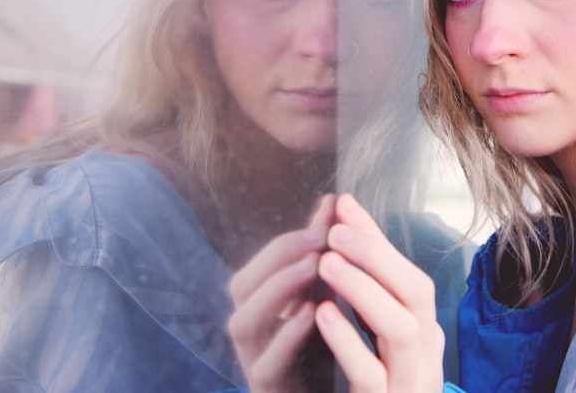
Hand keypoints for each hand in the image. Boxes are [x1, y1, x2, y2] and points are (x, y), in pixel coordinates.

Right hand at [227, 193, 335, 392]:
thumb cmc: (322, 348)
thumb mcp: (323, 295)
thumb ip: (322, 252)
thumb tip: (333, 201)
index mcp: (259, 304)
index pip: (260, 263)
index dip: (289, 241)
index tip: (325, 223)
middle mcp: (248, 330)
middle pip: (242, 286)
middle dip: (279, 258)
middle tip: (318, 239)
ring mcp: (252, 361)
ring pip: (244, 323)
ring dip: (277, 290)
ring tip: (313, 266)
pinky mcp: (265, 389)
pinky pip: (265, 364)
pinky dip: (286, 338)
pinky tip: (313, 314)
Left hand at [315, 194, 444, 392]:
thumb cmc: (384, 386)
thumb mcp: (378, 336)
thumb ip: (365, 284)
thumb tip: (342, 218)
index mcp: (424, 330)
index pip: (410, 275)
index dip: (378, 239)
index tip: (343, 204)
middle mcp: (425, 352)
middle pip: (415, 294)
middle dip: (376, 256)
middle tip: (335, 229)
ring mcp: (410, 382)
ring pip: (401, 330)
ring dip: (365, 291)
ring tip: (327, 262)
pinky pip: (370, 375)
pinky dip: (348, 341)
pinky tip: (320, 313)